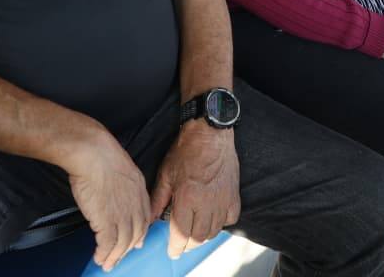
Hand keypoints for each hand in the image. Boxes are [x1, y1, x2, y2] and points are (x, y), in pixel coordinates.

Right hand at [64, 130, 152, 270]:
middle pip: (135, 234)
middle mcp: (134, 204)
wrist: (92, 152)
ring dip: (114, 256)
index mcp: (139, 189)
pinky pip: (108, 244)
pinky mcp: (106, 220)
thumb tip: (116, 194)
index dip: (139, 233)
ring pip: (122, 243)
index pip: (143, 218)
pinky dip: (104, 254)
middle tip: (118, 258)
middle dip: (127, 249)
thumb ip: (124, 183)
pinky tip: (99, 257)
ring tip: (106, 263)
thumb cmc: (100, 153)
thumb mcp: (121, 167)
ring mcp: (122, 213)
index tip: (136, 243)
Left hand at [149, 122, 240, 259]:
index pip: (181, 234)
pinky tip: (213, 219)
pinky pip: (230, 219)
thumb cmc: (186, 150)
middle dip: (188, 244)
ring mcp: (222, 200)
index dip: (176, 247)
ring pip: (214, 231)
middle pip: (198, 237)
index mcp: (187, 198)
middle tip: (182, 243)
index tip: (172, 251)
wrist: (210, 133)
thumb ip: (158, 200)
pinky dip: (221, 224)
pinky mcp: (233, 195)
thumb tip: (149, 219)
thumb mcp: (166, 174)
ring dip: (203, 236)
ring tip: (194, 233)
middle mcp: (207, 203)